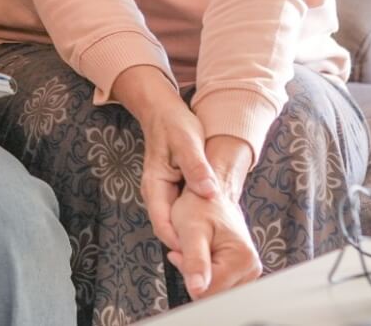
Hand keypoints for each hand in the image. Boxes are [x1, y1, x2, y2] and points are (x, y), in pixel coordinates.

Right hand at [138, 99, 223, 248]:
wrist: (163, 113)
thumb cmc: (173, 125)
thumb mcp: (187, 142)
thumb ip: (196, 167)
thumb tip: (208, 191)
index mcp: (154, 185)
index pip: (163, 224)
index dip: (180, 243)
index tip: (201, 254)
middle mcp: (155, 194)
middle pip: (168, 230)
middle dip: (187, 246)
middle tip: (213, 258)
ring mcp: (162, 195)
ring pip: (175, 225)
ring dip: (192, 238)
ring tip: (215, 248)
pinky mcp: (172, 193)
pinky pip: (181, 216)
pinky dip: (194, 226)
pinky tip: (212, 228)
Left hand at [166, 187, 261, 297]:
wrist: (210, 196)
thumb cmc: (199, 206)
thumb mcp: (190, 230)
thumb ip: (194, 261)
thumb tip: (197, 290)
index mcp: (242, 259)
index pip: (208, 291)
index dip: (188, 274)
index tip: (181, 253)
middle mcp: (251, 268)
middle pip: (213, 293)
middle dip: (194, 275)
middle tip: (188, 250)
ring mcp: (248, 271)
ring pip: (214, 290)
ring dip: (199, 274)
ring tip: (196, 250)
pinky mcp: (242, 272)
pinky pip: (218, 284)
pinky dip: (206, 273)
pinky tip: (203, 256)